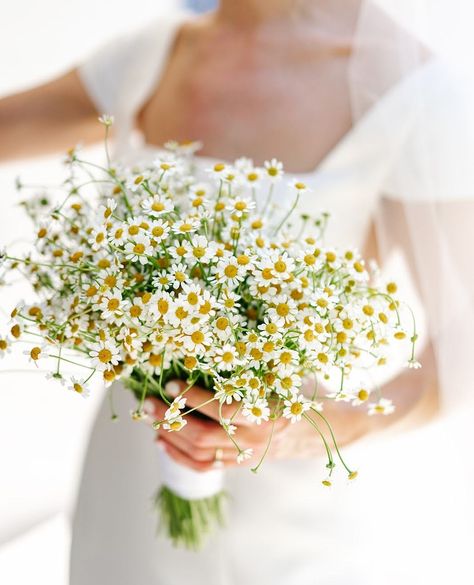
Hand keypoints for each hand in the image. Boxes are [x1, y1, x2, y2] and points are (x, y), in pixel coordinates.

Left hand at [143, 380, 330, 471]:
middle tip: (147, 403)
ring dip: (171, 437)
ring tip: (150, 419)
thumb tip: (214, 343)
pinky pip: (206, 466)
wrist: (328, 429)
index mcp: (268, 413)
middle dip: (172, 419)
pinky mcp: (242, 462)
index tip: (171, 383)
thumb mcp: (286, 373)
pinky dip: (180, 456)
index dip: (194, 399)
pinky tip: (163, 442)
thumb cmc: (304, 392)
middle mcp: (256, 439)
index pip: (223, 410)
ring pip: (201, 454)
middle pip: (204, 436)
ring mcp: (248, 454)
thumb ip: (256, 367)